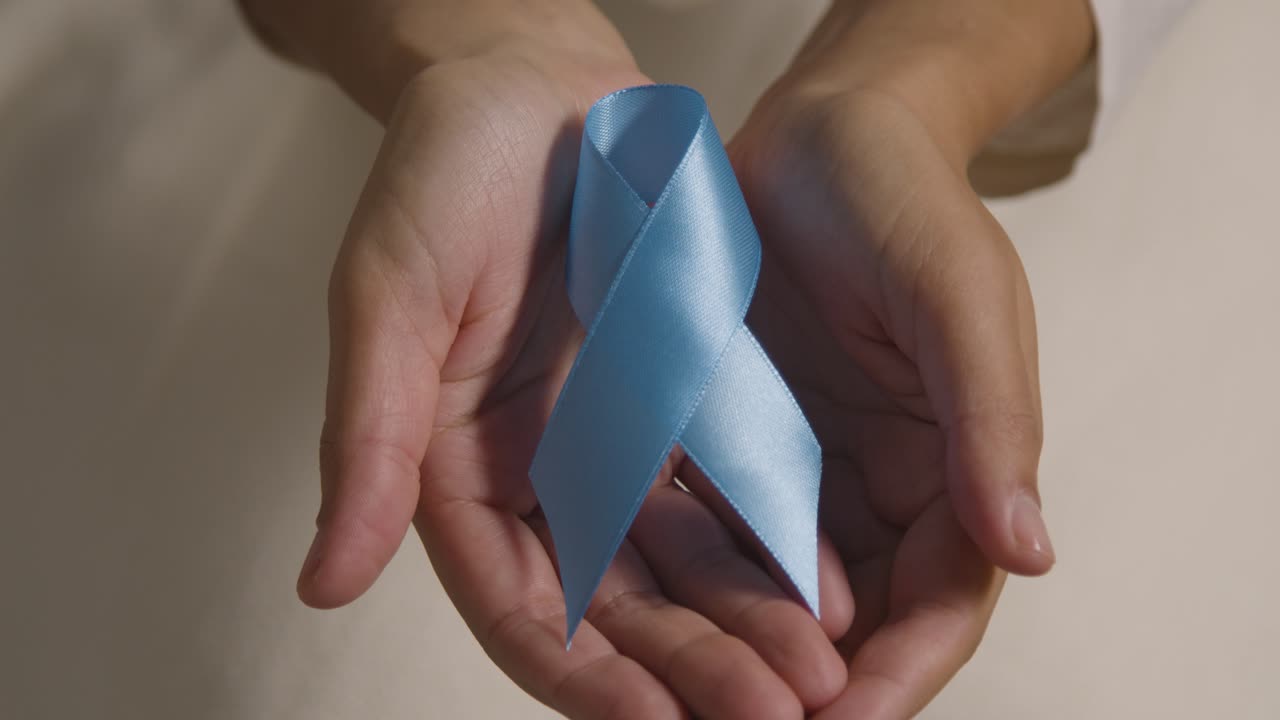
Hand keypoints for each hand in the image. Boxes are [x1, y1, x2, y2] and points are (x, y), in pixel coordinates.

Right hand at [299, 51, 857, 718]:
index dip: (584, 676)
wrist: (533, 84)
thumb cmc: (445, 174)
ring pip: (680, 567)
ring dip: (743, 629)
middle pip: (612, 607)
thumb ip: (366, 438)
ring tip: (815, 680)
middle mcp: (535, 475)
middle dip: (688, 670)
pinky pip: (726, 492)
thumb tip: (324, 581)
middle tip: (773, 717)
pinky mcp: (672, 404)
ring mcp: (609, 444)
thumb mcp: (390, 295)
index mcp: (452, 468)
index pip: (517, 608)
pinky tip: (825, 586)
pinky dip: (770, 546)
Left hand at [719, 0, 1092, 711]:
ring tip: (674, 703)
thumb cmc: (903, 198)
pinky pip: (699, 523)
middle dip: (801, 685)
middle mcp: (874, 488)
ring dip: (727, 651)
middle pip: (846, 619)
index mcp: (953, 470)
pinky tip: (630, 614)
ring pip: (765, 590)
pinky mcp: (727, 438)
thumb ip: (991, 418)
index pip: (937, 602)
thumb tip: (1030, 552)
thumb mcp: (958, 294)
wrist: (817, 133)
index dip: (897, 671)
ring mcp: (797, 469)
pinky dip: (675, 575)